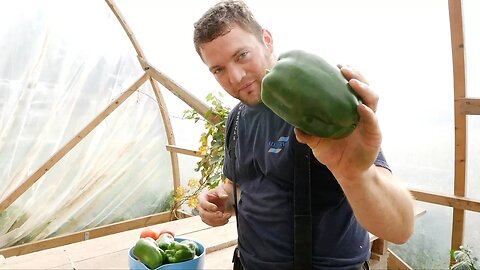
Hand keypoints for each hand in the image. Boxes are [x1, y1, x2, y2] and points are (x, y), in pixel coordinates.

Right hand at [197, 188, 231, 226]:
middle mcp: (201, 207)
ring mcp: (203, 214)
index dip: (209, 206)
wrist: (222, 200)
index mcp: (202, 197)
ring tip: (227, 216)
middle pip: (203, 214)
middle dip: (213, 215)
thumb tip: (225, 196)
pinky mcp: (207, 220)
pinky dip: (219, 223)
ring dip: (218, 220)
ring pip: (208, 220)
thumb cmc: (219, 194)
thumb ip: (222, 192)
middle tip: (221, 214)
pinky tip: (226, 220)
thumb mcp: (221, 190)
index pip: (202, 203)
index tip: (216, 208)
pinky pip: (212, 224)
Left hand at [295, 65, 381, 181]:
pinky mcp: (375, 134)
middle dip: (356, 75)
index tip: (336, 65)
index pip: (350, 86)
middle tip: (343, 68)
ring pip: (372, 99)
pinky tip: (360, 108)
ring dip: (363, 89)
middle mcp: (361, 111)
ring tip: (352, 82)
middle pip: (364, 87)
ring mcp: (369, 121)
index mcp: (347, 108)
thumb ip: (306, 134)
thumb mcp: (316, 142)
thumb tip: (294, 127)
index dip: (347, 74)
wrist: (345, 171)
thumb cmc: (332, 152)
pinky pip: (373, 120)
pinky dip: (368, 113)